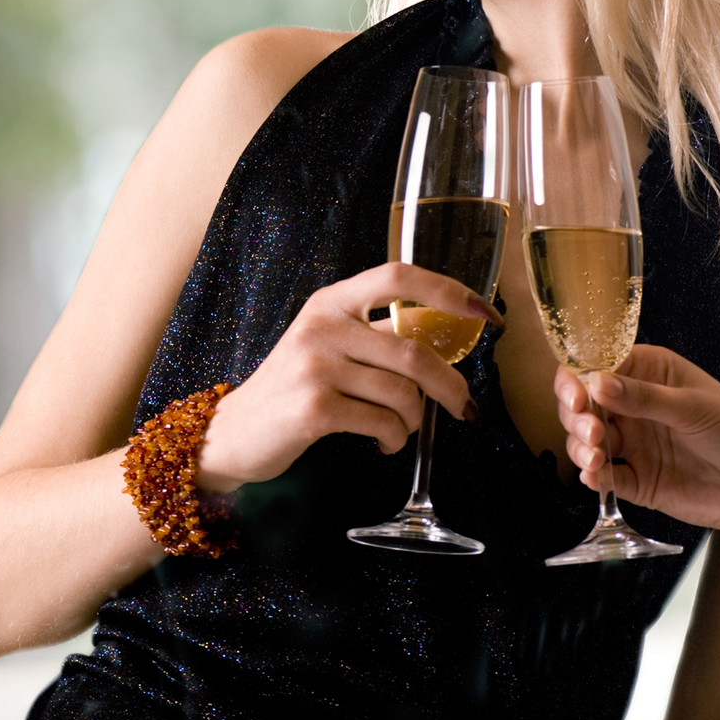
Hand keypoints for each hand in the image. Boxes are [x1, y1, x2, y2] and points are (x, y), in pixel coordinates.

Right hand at [196, 262, 492, 493]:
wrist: (233, 431)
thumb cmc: (292, 389)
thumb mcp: (324, 344)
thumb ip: (372, 335)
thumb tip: (446, 348)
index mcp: (330, 301)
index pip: (399, 276)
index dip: (449, 291)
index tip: (486, 314)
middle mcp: (322, 325)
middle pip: (414, 349)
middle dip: (452, 385)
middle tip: (464, 407)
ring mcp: (316, 365)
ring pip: (403, 393)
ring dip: (415, 421)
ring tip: (402, 430)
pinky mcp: (314, 408)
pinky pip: (383, 423)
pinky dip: (394, 439)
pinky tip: (382, 443)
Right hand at [556, 345, 719, 543]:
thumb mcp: (692, 407)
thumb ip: (642, 398)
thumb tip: (595, 382)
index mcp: (648, 375)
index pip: (596, 367)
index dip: (578, 379)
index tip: (576, 396)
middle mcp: (634, 407)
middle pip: (582, 405)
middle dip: (577, 417)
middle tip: (593, 431)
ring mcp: (634, 445)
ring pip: (586, 441)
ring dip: (581, 448)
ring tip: (595, 457)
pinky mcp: (637, 480)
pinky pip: (604, 477)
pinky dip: (593, 477)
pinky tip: (596, 477)